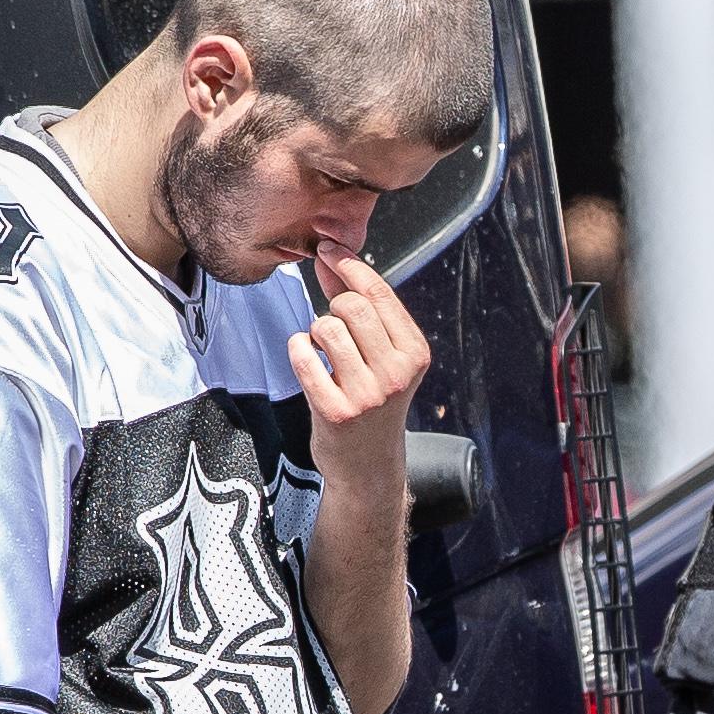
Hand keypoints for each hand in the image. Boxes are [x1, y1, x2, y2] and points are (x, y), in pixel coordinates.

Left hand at [290, 252, 430, 477]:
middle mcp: (397, 373)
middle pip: (352, 306)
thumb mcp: (381, 354)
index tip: (328, 249)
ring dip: (316, 332)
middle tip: (333, 326)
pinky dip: (298, 350)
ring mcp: (368, 394)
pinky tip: (309, 362)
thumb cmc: (372, 399)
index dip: (349, 264)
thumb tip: (332, 256)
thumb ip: (359, 304)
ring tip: (325, 352)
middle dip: (334, 306)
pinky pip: (304, 356)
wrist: (368, 464)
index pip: (380, 293)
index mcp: (415, 353)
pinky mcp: (336, 411)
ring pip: (327, 327)